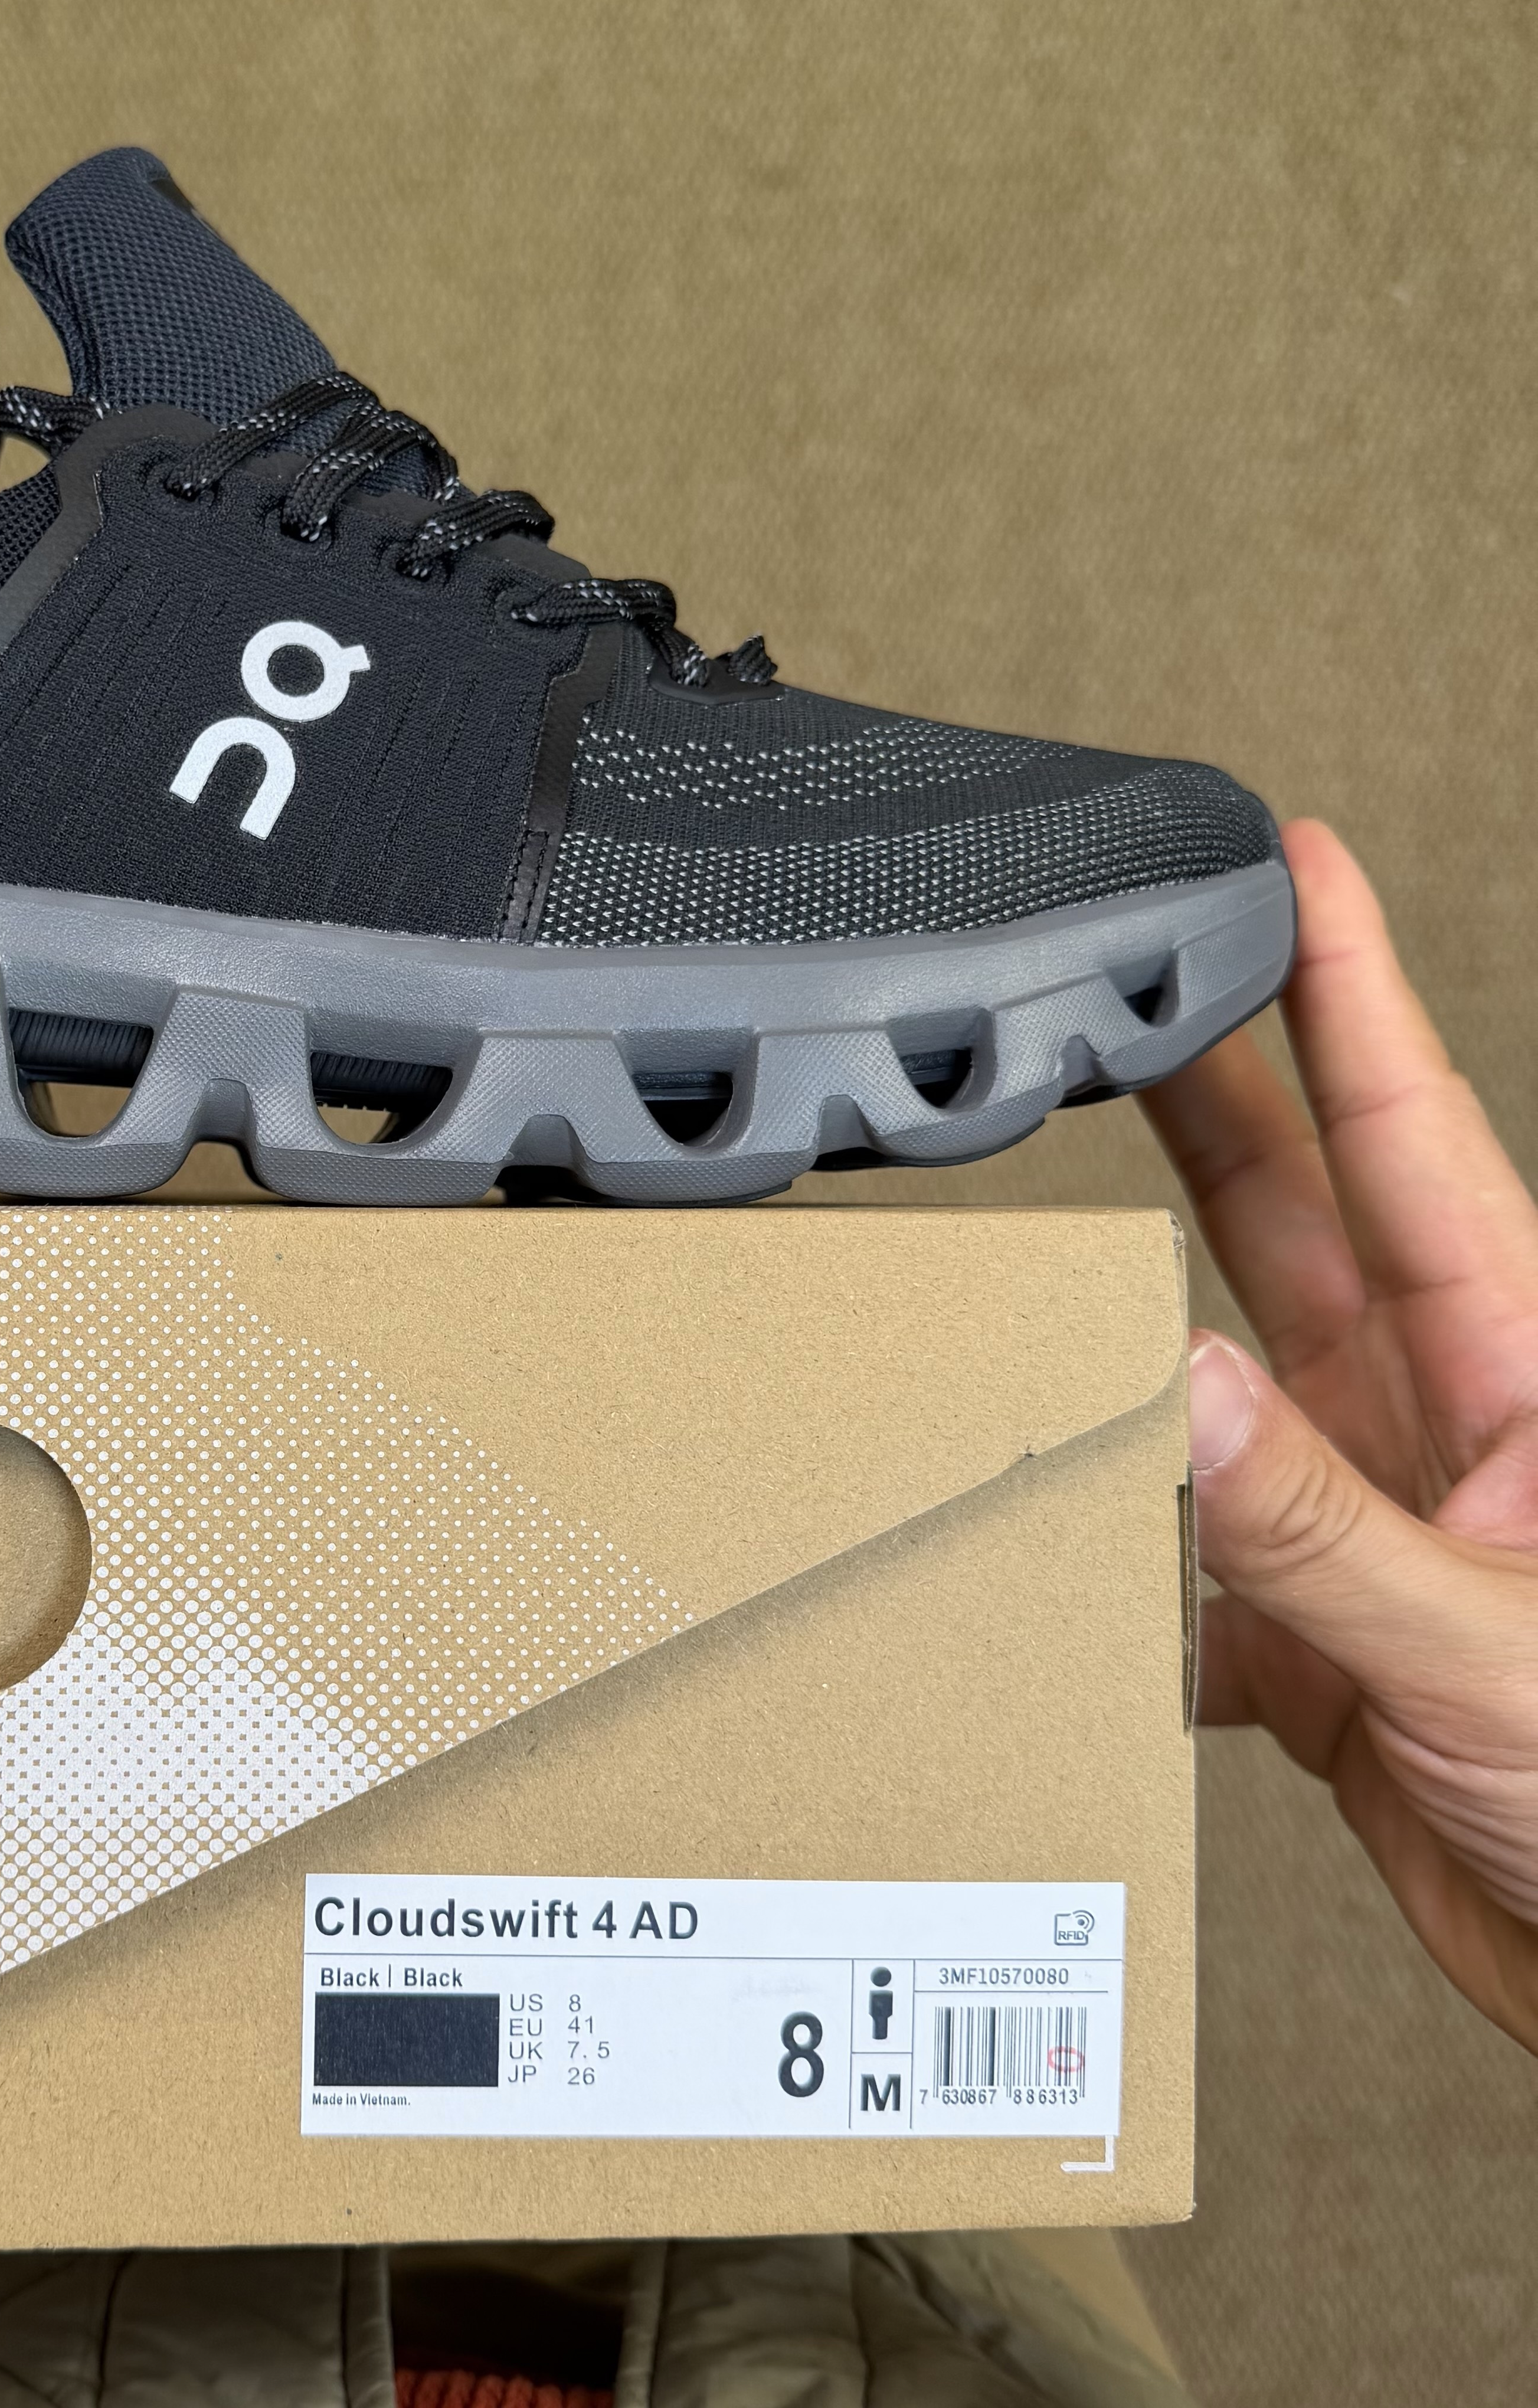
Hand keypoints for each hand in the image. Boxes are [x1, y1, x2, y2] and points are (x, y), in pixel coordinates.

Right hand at [1143, 820, 1537, 2051]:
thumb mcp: (1492, 1654)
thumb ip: (1321, 1528)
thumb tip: (1177, 1385)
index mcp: (1521, 1376)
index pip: (1414, 1136)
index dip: (1349, 989)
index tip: (1290, 864)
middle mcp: (1438, 1424)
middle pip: (1293, 1214)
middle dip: (1201, 1092)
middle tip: (1118, 983)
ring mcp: (1368, 1520)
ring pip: (1217, 1371)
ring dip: (1126, 1318)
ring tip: (1029, 1248)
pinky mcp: (1310, 1628)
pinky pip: (1181, 1541)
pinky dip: (1111, 1534)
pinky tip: (1057, 1532)